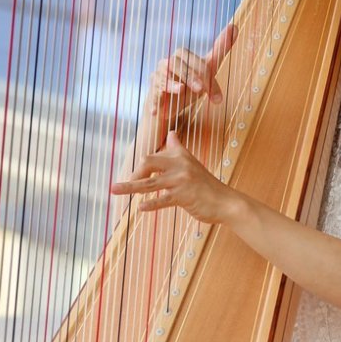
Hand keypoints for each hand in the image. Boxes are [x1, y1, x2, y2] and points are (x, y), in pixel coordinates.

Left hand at [111, 131, 237, 223]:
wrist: (226, 201)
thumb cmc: (207, 186)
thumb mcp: (192, 163)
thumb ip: (179, 149)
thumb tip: (171, 133)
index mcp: (180, 156)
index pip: (155, 156)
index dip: (142, 167)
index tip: (134, 176)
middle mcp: (180, 164)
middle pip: (148, 162)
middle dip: (134, 174)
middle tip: (121, 186)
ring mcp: (181, 180)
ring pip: (149, 183)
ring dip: (129, 187)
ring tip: (114, 189)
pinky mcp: (184, 195)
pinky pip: (162, 200)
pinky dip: (150, 204)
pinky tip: (140, 208)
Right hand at [147, 23, 237, 120]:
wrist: (170, 106)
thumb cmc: (189, 84)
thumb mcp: (207, 69)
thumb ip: (220, 50)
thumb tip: (235, 25)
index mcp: (182, 57)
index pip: (193, 60)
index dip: (205, 74)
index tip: (216, 94)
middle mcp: (168, 63)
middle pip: (177, 63)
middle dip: (191, 76)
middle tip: (202, 91)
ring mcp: (158, 76)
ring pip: (164, 74)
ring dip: (174, 83)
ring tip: (184, 90)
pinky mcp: (152, 91)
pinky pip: (153, 92)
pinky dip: (157, 100)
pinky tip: (161, 108)